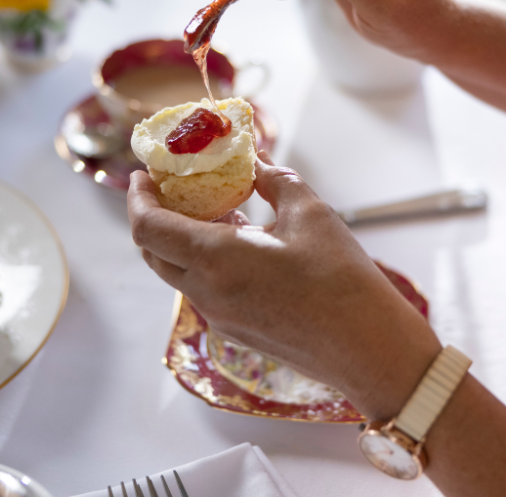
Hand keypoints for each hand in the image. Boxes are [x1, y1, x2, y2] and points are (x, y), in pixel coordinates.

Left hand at [128, 154, 440, 419]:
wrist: (367, 347)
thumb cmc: (342, 279)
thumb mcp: (308, 212)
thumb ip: (272, 179)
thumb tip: (254, 159)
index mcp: (216, 260)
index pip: (147, 228)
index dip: (138, 197)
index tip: (143, 173)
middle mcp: (207, 292)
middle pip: (153, 252)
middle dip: (153, 216)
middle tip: (170, 186)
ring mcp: (219, 316)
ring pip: (177, 272)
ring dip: (180, 239)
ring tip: (210, 207)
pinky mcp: (235, 330)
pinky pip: (203, 288)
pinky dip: (204, 260)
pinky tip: (237, 239)